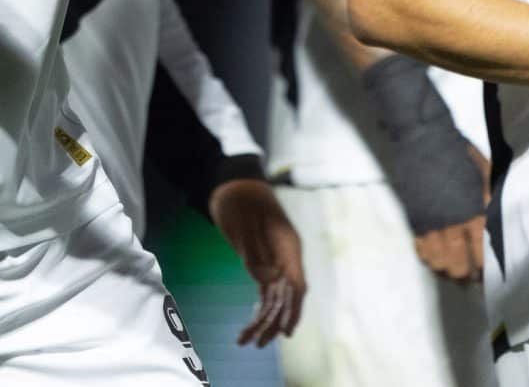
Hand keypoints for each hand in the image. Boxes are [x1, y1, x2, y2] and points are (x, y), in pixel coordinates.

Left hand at [208, 178, 304, 346]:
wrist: (232, 184)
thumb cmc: (239, 197)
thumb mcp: (243, 219)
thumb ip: (252, 249)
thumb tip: (262, 278)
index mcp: (288, 245)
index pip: (296, 283)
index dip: (292, 308)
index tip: (286, 329)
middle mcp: (286, 258)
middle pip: (287, 297)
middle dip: (275, 322)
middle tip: (260, 343)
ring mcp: (276, 264)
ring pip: (275, 301)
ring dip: (264, 322)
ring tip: (248, 342)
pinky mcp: (262, 268)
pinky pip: (264, 296)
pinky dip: (257, 313)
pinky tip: (248, 330)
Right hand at [408, 144, 490, 283]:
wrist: (423, 139)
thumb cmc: (459, 153)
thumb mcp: (485, 173)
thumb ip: (491, 200)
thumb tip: (496, 223)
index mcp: (472, 213)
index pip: (480, 254)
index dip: (484, 269)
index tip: (486, 274)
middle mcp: (451, 224)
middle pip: (458, 265)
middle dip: (466, 276)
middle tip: (471, 278)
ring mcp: (429, 224)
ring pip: (438, 263)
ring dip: (447, 272)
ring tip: (454, 274)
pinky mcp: (413, 219)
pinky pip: (420, 250)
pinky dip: (429, 260)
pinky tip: (436, 261)